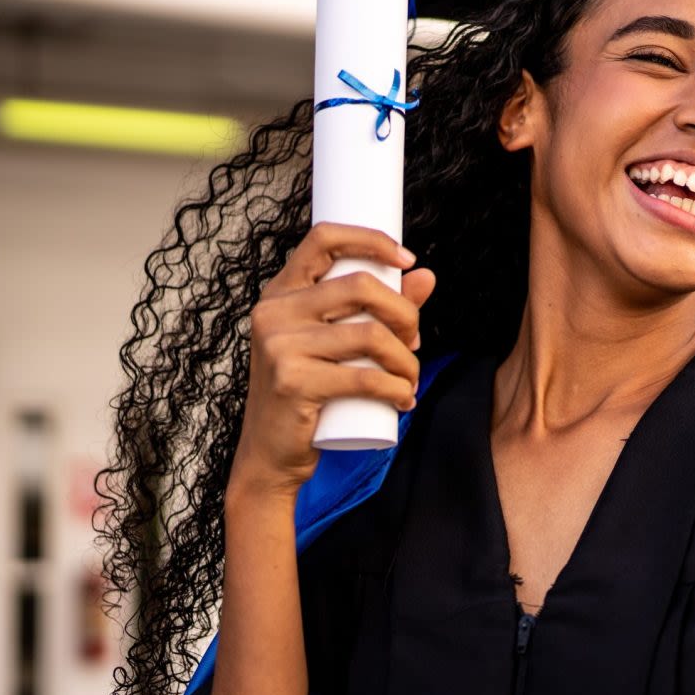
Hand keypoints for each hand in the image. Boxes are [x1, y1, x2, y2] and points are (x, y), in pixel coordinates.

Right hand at [227, 223, 435, 501]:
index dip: (371, 240)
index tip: (407, 260)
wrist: (269, 456)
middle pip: (361, 286)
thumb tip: (426, 275)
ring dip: (406, 360)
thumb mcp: (337, 344)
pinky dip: (396, 390)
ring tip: (410, 378)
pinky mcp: (293, 383)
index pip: (323, 239)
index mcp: (280, 293)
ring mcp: (279, 347)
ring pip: (370, 335)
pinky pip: (365, 378)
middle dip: (404, 313)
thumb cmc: (307, 393)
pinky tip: (404, 400)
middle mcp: (274, 313)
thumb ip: (379, 307)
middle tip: (414, 341)